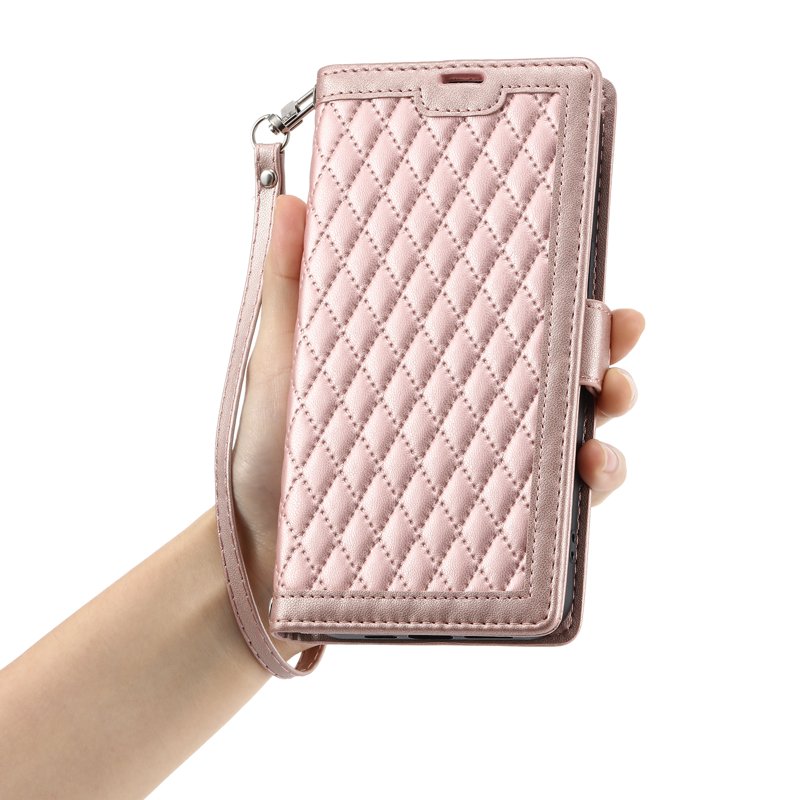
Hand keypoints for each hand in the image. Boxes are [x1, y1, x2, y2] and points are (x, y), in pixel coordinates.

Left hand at [232, 195, 644, 598]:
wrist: (262, 549)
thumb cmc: (271, 451)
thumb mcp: (281, 363)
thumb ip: (290, 286)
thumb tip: (291, 203)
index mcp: (432, 363)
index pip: (503, 316)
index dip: (551, 287)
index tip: (581, 256)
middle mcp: (468, 409)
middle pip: (554, 368)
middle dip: (603, 342)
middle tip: (621, 324)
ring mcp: (484, 465)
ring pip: (572, 429)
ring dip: (612, 407)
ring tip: (616, 395)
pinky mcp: (491, 525)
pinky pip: (560, 507)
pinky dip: (592, 485)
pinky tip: (594, 468)